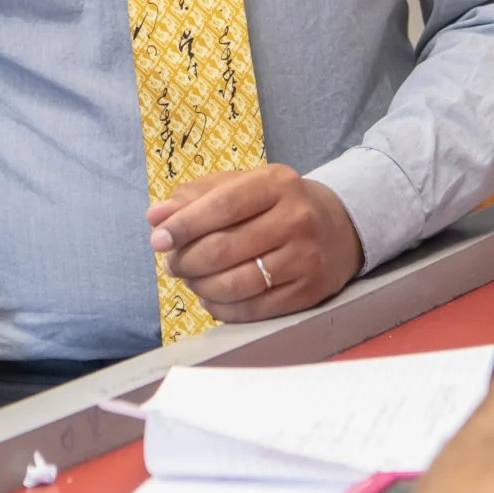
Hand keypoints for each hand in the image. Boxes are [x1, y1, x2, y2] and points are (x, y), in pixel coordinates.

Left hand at [149, 164, 363, 321]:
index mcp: (277, 183)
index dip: (185, 225)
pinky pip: (252, 309)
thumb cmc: (276, 204)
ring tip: (191, 279)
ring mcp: (305, 258)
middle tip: (172, 263)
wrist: (337, 228)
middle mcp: (296, 219)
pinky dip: (221, 307)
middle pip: (225, 249)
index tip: (158, 239)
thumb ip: (196, 197)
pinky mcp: (308, 292)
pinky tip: (211, 297)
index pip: (223, 206)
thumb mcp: (241, 185)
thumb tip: (155, 216)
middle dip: (187, 260)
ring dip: (201, 286)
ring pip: (236, 284)